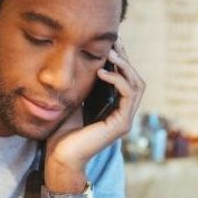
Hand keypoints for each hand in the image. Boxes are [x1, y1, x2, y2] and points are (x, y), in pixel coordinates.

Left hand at [45, 37, 145, 176]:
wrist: (60, 157)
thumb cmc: (62, 132)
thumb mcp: (74, 100)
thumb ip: (83, 85)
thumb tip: (82, 60)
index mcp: (113, 107)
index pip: (124, 77)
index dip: (119, 58)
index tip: (108, 41)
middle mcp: (123, 112)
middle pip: (134, 77)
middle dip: (125, 57)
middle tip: (113, 42)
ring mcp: (124, 119)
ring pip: (137, 84)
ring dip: (124, 66)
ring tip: (109, 53)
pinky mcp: (121, 125)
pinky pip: (128, 95)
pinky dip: (118, 80)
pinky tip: (102, 71)